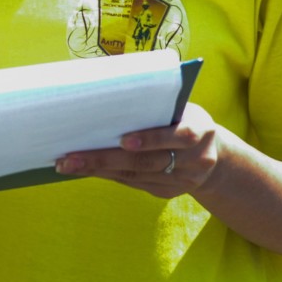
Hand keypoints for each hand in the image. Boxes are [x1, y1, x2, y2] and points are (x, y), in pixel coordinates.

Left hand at [53, 103, 223, 198]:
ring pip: (136, 175)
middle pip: (147, 161)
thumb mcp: (181, 107)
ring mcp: (183, 180)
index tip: (124, 140)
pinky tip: (86, 169)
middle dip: (106, 158)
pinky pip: (135, 183)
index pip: (179, 136)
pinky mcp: (168, 192)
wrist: (214, 155)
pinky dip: (109, 175)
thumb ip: (156, 103)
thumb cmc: (184, 119)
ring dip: (99, 169)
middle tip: (70, 157)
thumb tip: (107, 89)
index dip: (152, 139)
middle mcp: (196, 159)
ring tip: (68, 165)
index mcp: (200, 130)